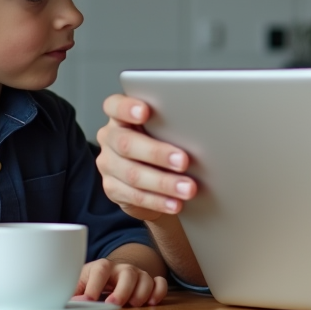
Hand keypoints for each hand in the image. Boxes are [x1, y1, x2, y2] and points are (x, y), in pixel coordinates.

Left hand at [74, 259, 167, 306]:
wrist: (104, 279)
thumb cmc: (87, 286)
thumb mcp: (75, 288)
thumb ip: (73, 295)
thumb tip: (77, 304)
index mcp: (100, 267)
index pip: (100, 270)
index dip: (95, 285)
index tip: (88, 301)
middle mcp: (121, 269)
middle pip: (127, 273)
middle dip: (122, 290)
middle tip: (114, 304)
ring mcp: (137, 274)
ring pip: (145, 278)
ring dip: (142, 292)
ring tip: (133, 305)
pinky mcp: (148, 282)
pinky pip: (159, 282)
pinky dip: (158, 291)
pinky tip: (151, 302)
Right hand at [95, 94, 197, 220]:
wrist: (152, 178)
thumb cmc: (163, 144)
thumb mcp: (164, 130)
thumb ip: (171, 126)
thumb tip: (201, 130)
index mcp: (121, 117)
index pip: (115, 106)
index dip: (127, 108)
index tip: (145, 111)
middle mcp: (110, 138)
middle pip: (127, 144)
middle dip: (157, 153)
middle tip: (183, 160)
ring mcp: (109, 164)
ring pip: (133, 174)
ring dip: (164, 183)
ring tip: (187, 188)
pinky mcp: (112, 188)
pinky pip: (135, 196)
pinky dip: (159, 201)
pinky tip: (175, 203)